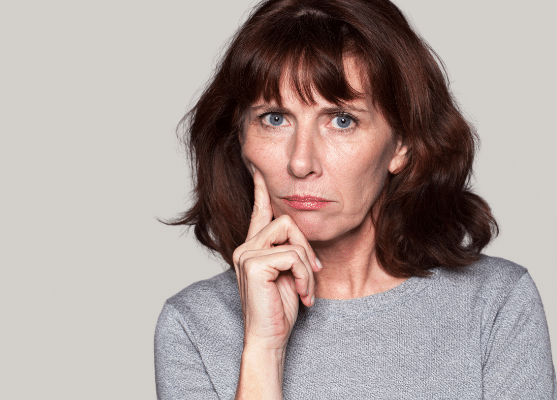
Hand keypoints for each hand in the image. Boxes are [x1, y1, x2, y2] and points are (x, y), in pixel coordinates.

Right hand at [232, 166, 320, 351]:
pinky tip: (301, 294)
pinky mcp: (253, 265)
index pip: (259, 212)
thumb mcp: (290, 275)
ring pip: (292, 239)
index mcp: (253, 248)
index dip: (261, 189)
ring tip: (305, 289)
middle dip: (307, 249)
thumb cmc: (280, 310)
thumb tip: (302, 237)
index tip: (259, 168)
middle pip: (287, 222)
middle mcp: (245, 248)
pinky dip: (304, 276)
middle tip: (311, 276)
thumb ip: (290, 253)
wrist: (270, 338)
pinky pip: (293, 256)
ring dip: (307, 266)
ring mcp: (246, 255)